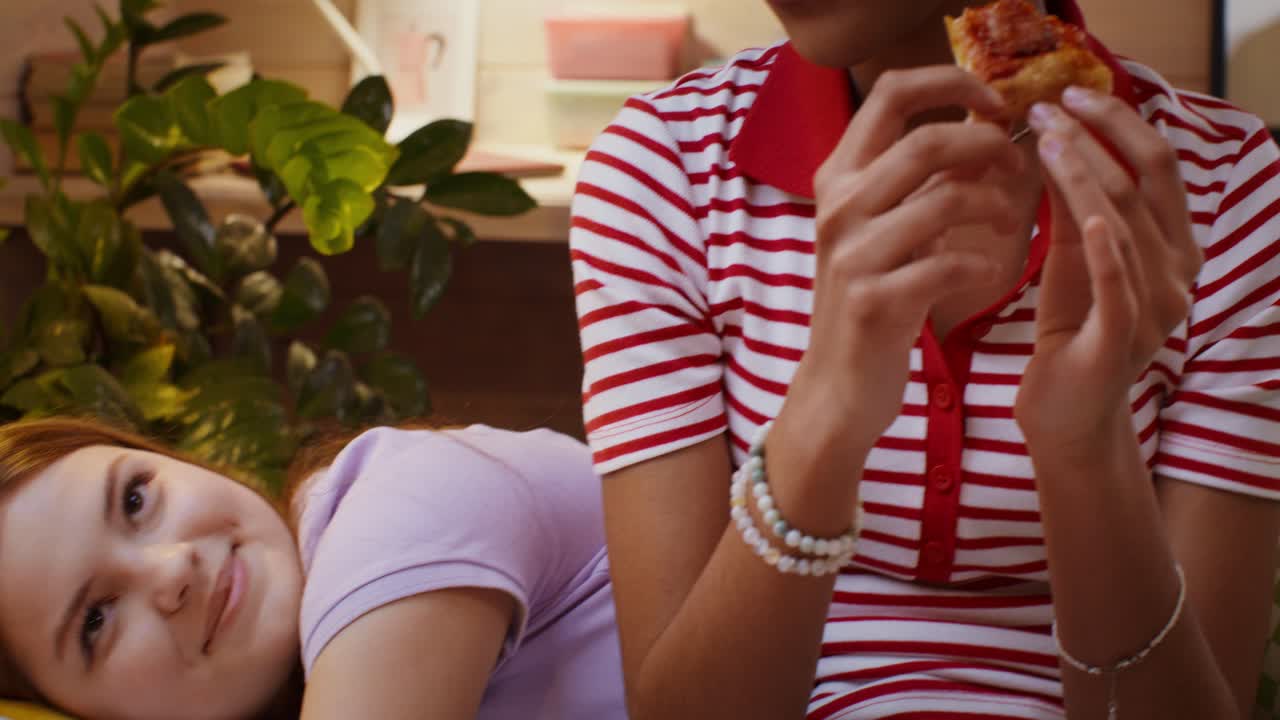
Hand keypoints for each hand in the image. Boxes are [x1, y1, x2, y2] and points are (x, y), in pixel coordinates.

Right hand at [773, 67, 1021, 484]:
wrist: (837, 386)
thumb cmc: (872, 298)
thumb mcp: (880, 229)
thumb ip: (916, 181)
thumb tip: (981, 128)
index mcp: (838, 176)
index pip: (890, 93)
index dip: (952, 83)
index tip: (994, 104)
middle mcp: (837, 207)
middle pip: (927, 140)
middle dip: (988, 146)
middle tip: (1017, 166)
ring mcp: (852, 255)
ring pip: (946, 199)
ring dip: (995, 206)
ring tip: (1009, 222)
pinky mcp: (874, 301)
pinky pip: (949, 263)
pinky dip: (982, 263)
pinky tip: (987, 271)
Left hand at [1013, 87, 1202, 449]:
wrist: (1066, 414)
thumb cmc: (1071, 329)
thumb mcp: (1073, 257)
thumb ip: (1075, 206)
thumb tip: (1060, 140)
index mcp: (1173, 247)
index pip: (1159, 167)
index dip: (1119, 124)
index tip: (1071, 93)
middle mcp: (1177, 273)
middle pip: (1148, 184)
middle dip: (1100, 136)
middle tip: (1050, 103)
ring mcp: (1155, 308)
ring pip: (1125, 225)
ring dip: (1085, 175)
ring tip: (1047, 139)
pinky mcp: (1121, 341)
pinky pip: (1120, 288)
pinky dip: (1107, 251)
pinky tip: (1090, 217)